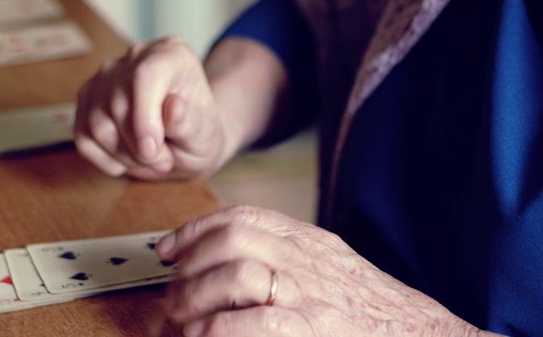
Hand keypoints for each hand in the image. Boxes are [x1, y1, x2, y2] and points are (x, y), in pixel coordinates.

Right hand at [75, 37, 230, 179]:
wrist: (187, 138)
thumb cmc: (199, 133)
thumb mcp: (207, 135)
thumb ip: (190, 123)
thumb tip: (173, 107)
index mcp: (172, 54)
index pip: (145, 76)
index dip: (143, 117)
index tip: (152, 150)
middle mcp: (135, 57)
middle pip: (117, 106)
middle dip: (138, 148)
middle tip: (164, 161)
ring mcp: (107, 76)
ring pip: (97, 124)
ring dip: (123, 155)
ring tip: (150, 159)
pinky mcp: (88, 98)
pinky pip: (83, 137)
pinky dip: (104, 159)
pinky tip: (127, 160)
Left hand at [157, 206, 482, 336]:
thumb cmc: (374, 315)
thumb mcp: (333, 271)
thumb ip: (290, 261)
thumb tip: (233, 266)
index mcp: (312, 244)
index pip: (245, 217)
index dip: (196, 230)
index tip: (168, 249)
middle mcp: (310, 261)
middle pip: (233, 239)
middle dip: (190, 264)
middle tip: (171, 294)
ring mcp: (312, 295)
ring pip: (236, 272)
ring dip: (196, 296)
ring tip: (181, 321)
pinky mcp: (311, 330)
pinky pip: (252, 321)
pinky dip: (217, 328)